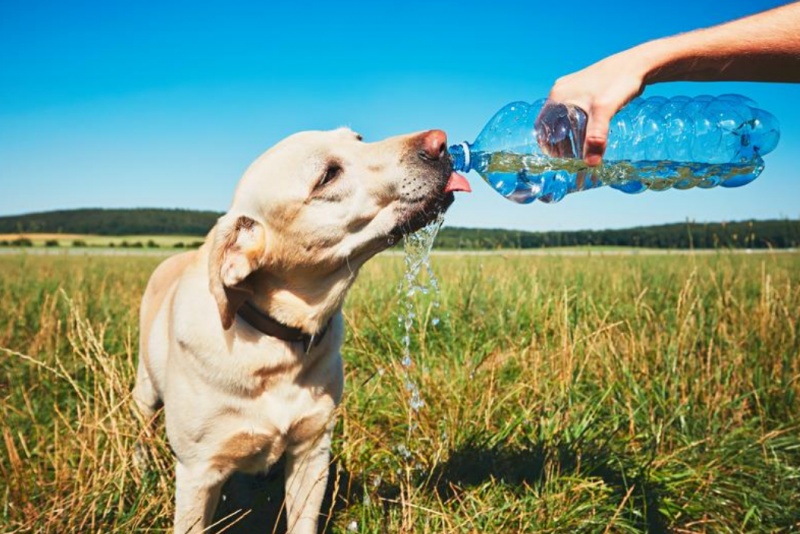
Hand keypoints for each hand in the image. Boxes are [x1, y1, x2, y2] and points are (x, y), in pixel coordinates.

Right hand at [546, 49, 649, 165]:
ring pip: (564, 119)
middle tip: (572, 159)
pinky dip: (578, 126)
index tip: (558, 160)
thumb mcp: (605, 111)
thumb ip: (596, 137)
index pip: (542, 126)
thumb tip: (591, 164)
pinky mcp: (584, 89)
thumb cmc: (619, 82)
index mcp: (558, 96)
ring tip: (581, 150)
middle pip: (552, 124)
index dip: (547, 145)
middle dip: (560, 143)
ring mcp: (572, 89)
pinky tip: (590, 134)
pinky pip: (574, 112)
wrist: (638, 63)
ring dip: (570, 135)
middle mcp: (561, 91)